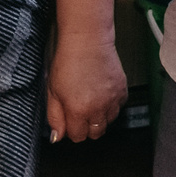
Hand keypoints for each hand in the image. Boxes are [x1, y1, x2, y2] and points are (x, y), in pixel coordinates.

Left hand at [47, 27, 127, 142]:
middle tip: (79, 110)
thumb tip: (57, 136)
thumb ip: (54, 117)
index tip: (68, 120)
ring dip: (99, 117)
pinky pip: (118, 108)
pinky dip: (111, 105)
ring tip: (91, 101)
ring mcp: (113, 100)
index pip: (77, 136)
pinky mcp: (122, 90)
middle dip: (86, 126)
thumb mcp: (52, 90)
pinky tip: (101, 94)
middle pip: (95, 133)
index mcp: (78, 110)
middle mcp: (98, 108)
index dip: (71, 129)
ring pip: (108, 122)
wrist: (87, 40)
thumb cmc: (68, 60)